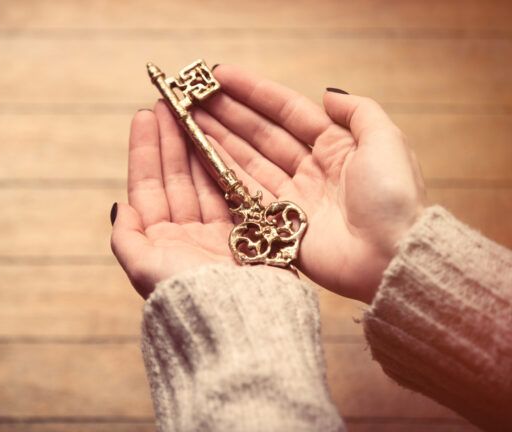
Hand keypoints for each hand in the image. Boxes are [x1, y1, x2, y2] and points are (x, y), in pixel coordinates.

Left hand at [111, 101, 288, 298]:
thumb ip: (125, 237)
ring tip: (192, 111)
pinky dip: (223, 166)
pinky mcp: (245, 234)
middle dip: (171, 140)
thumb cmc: (183, 294)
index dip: (145, 151)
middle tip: (169, 102)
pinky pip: (231, 191)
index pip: (147, 187)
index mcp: (158, 242)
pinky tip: (218, 139)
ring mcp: (215, 233)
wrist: (233, 320)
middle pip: (174, 178)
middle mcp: (185, 236)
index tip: (143, 117)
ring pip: (202, 180)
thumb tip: (119, 206)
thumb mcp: (141, 267)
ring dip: (196, 146)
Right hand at [193, 65, 425, 302]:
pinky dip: (222, 174)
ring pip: (247, 161)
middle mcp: (311, 169)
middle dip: (227, 114)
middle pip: (261, 134)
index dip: (253, 93)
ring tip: (187, 121)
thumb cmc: (393, 199)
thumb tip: (328, 95)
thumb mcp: (386, 142)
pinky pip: (245, 194)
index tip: (220, 77)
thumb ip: (358, 112)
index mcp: (337, 146)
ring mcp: (293, 197)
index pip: (286, 111)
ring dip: (218, 140)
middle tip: (193, 98)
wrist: (391, 258)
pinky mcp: (279, 224)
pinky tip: (200, 155)